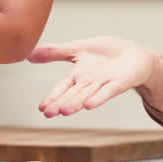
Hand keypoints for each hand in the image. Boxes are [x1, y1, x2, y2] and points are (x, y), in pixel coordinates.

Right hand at [30, 37, 155, 117]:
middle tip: (49, 113)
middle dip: (61, 103)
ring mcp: (104, 83)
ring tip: (64, 111)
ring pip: (87, 94)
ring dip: (76, 103)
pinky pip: (108, 91)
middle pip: (73, 94)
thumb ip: (55, 52)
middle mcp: (89, 82)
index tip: (42, 108)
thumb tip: (29, 54)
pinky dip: (99, 98)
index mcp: (78, 75)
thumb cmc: (106, 53)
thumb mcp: (78, 48)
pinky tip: (89, 105)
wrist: (134, 54)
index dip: (52, 97)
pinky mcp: (119, 82)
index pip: (62, 87)